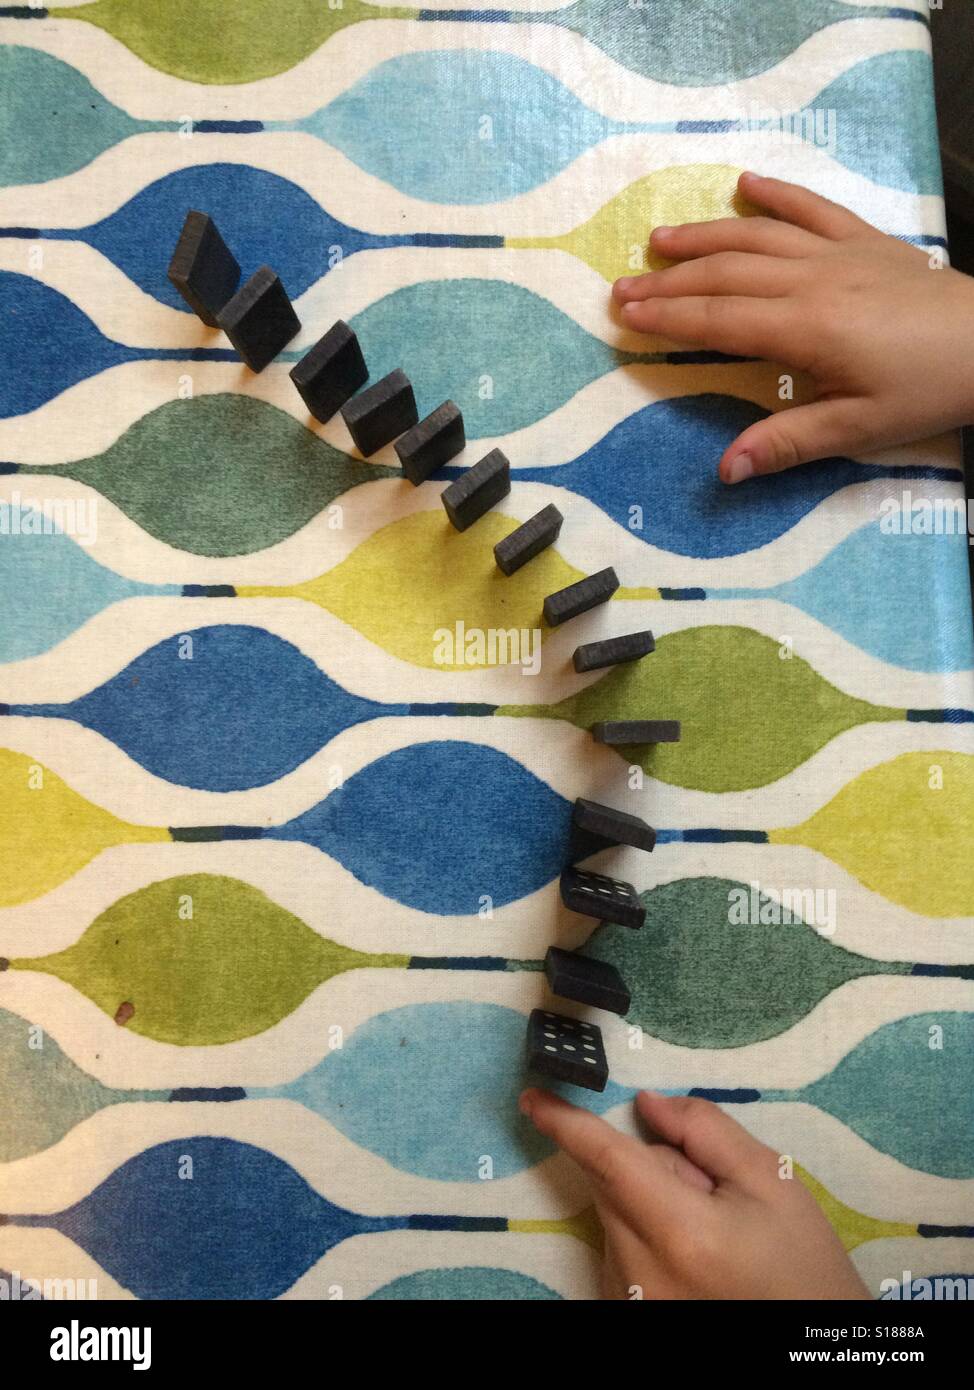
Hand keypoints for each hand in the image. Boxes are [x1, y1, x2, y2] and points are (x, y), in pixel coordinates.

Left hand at [519, 1087, 871, 1299]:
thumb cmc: (803, 1268)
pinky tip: (695, 1261)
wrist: (811, 1345)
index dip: (566, 1123)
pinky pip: (620, 1251)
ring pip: (616, 1216)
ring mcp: (628, 1301)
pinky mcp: (624, 1312)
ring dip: (650, 1204)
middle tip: (711, 1190)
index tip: (532, 1097)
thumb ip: (705, 1131)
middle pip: (612, 1184)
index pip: (607, 1160)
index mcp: (678, 1231)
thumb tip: (646, 1104)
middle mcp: (639, 1271)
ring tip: (712, 1237)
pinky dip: (647, 1237)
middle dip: (650, 1167)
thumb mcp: (772, 1183)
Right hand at [613, 171, 973, 481]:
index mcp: (805, 329)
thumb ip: (787, 444)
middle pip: (725, 273)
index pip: (718, 319)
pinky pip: (812, 207)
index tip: (625, 315)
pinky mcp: (866, 239)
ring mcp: (839, 252)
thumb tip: (724, 469)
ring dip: (704, 235)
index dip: (667, 317)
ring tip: (660, 239)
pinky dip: (778, 194)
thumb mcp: (857, 430)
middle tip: (621, 288)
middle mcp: (812, 280)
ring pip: (757, 234)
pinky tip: (746, 184)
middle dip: (669, 280)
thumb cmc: (926, 390)